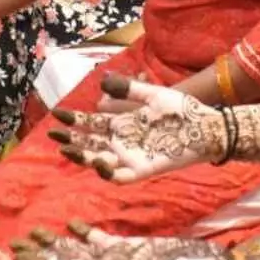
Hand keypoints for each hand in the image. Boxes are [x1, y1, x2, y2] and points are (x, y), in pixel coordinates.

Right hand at [47, 75, 225, 181]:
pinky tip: (99, 163)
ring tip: (68, 149)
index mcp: (121, 124)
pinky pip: (120, 177)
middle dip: (71, 139)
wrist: (205, 127)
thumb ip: (130, 89)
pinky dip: (109, 174)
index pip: (90, 124)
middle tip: (55, 134)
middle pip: (89, 143)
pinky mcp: (142, 170)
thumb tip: (104, 82)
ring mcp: (130, 158)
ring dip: (83, 157)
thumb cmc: (181, 110)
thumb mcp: (153, 95)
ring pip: (98, 161)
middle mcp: (121, 142)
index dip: (74, 121)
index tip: (58, 114)